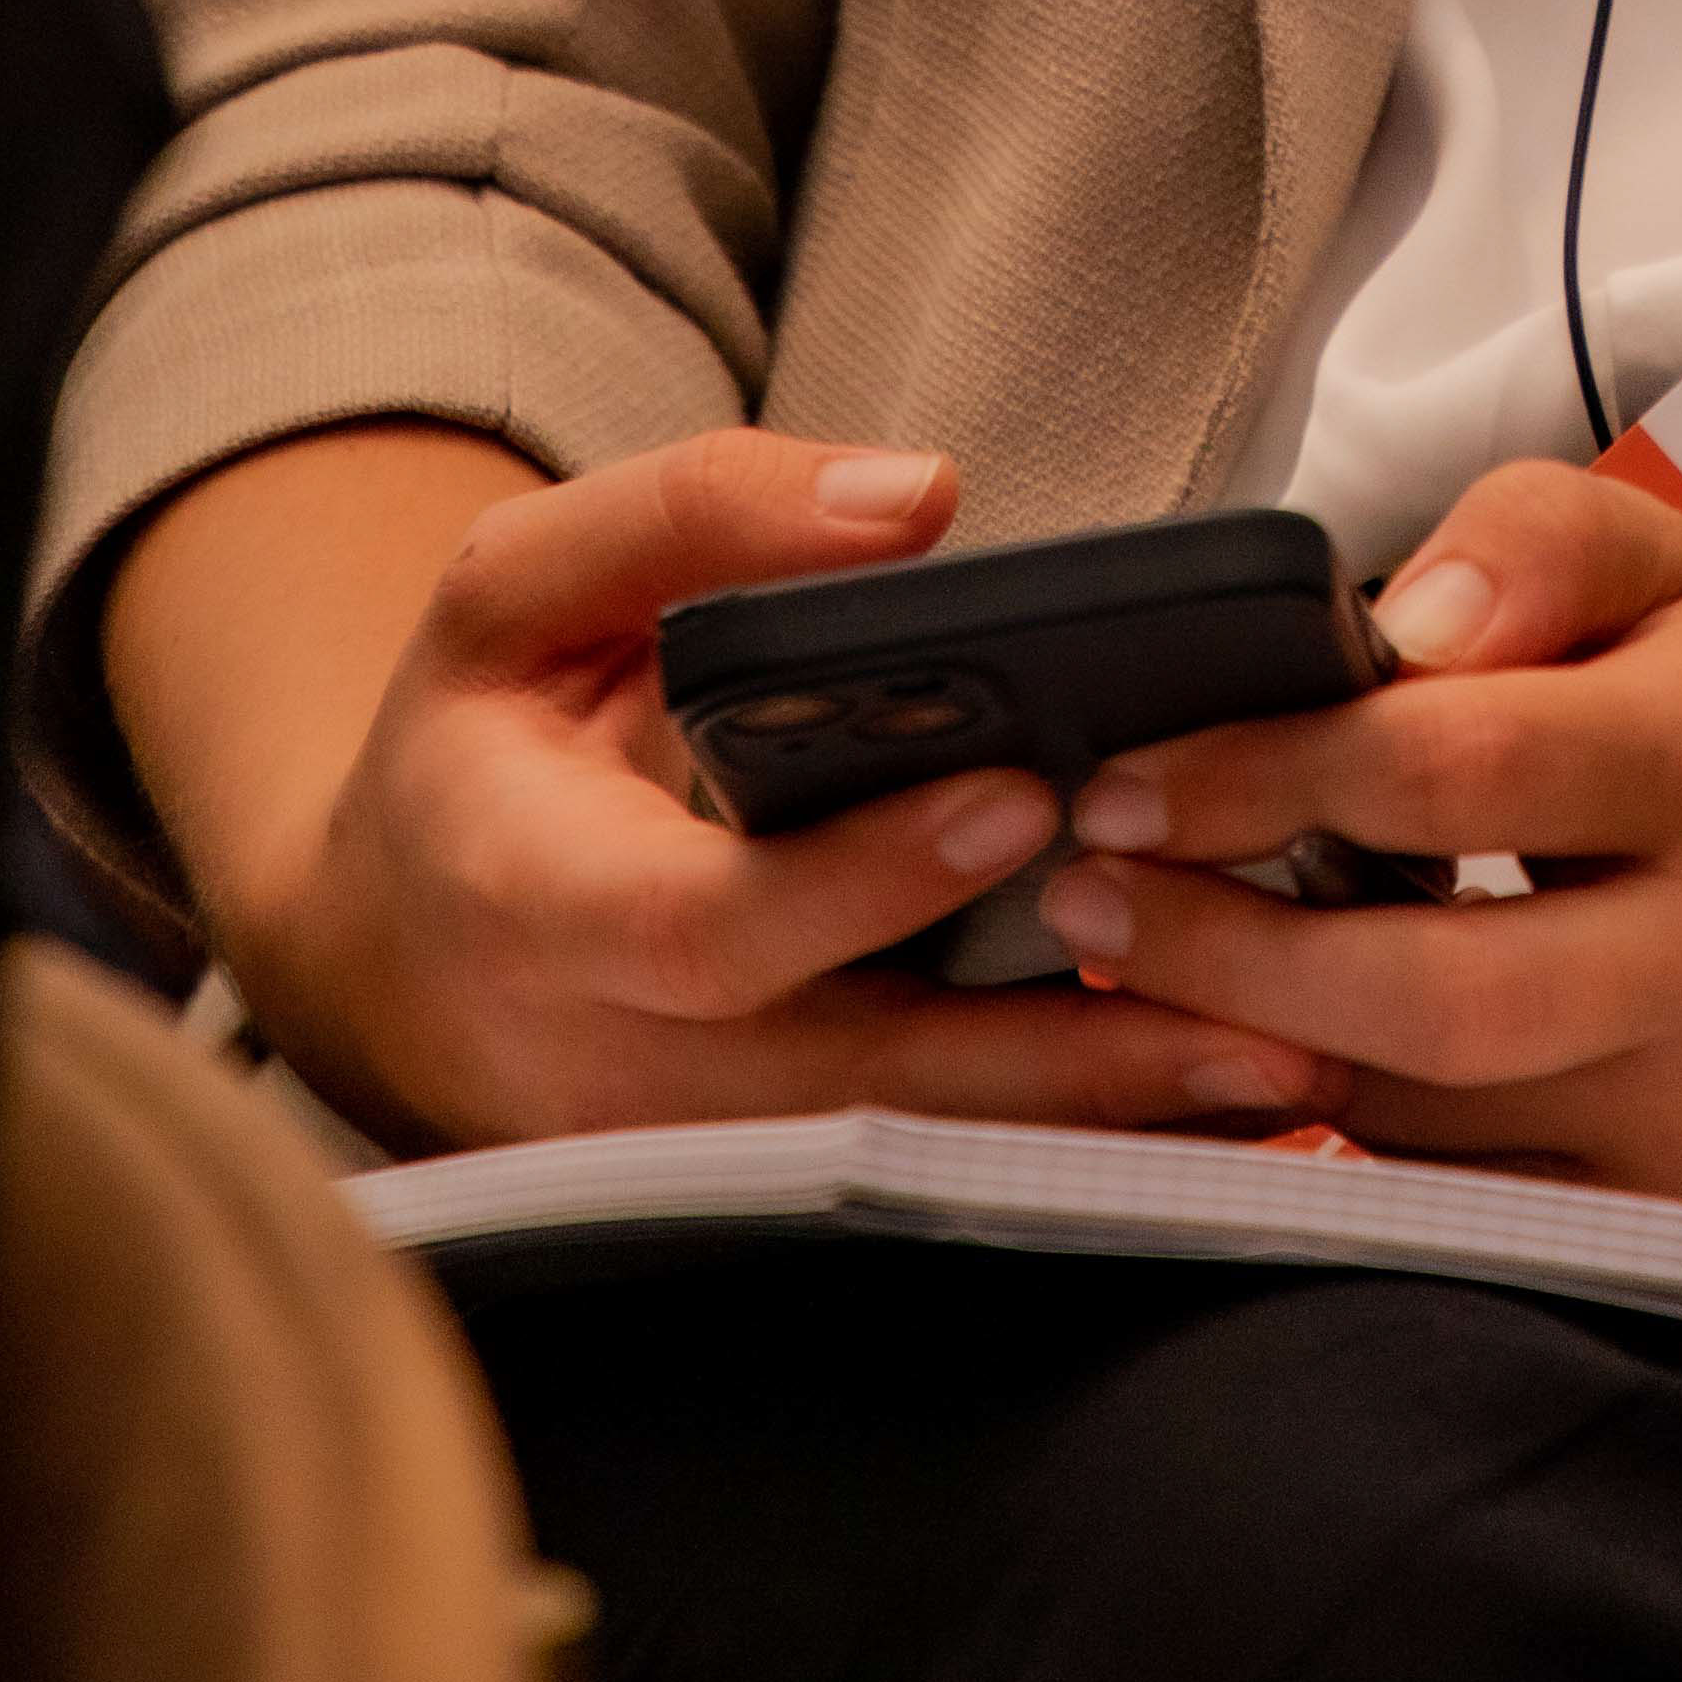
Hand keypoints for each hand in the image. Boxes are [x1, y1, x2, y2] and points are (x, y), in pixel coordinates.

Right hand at [216, 431, 1335, 1160]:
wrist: (391, 949)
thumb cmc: (476, 740)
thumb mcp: (521, 589)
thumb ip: (698, 513)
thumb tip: (916, 496)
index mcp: (543, 903)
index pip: (712, 928)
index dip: (864, 879)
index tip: (1020, 799)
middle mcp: (615, 1067)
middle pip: (855, 1087)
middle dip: (1058, 1057)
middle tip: (1254, 1011)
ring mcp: (689, 1154)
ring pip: (912, 1154)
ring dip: (1100, 1126)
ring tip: (1290, 1078)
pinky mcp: (756, 1185)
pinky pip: (921, 1173)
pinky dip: (1069, 1151)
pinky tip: (1222, 1116)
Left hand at [1029, 460, 1681, 1214]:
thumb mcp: (1666, 572)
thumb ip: (1532, 543)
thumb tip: (1404, 626)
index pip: (1449, 767)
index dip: (1262, 777)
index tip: (1129, 784)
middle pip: (1426, 992)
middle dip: (1222, 953)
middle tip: (1091, 906)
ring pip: (1423, 1119)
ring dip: (1254, 1050)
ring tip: (1147, 973)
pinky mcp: (1671, 1222)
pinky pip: (1458, 1207)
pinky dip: (1341, 1138)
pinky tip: (1262, 1064)